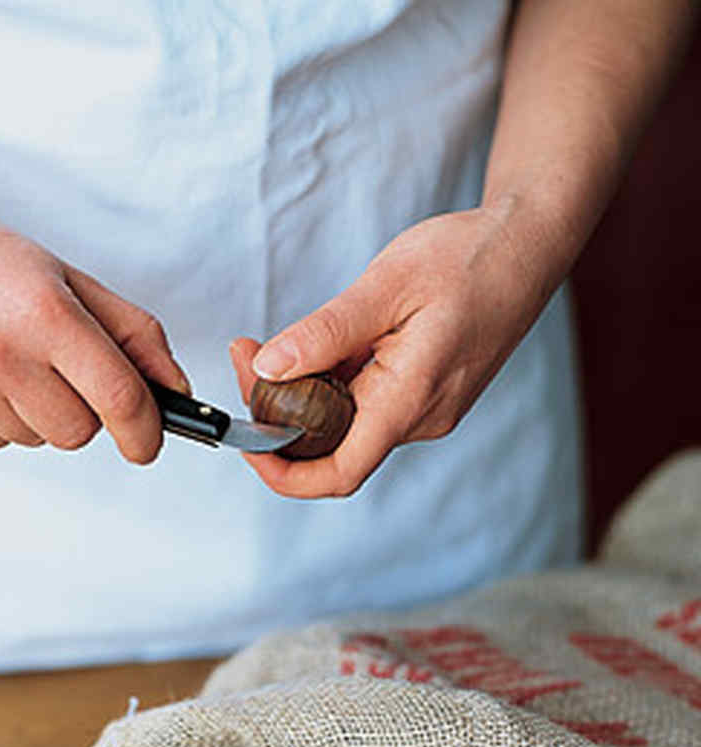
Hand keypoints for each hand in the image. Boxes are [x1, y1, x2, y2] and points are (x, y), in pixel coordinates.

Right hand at [0, 197, 188, 457]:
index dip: (146, 432)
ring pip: (38, 441)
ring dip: (38, 414)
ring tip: (10, 361)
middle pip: (79, 432)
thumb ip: (135, 335)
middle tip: (58, 369)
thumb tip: (175, 393)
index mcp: (46, 314)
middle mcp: (0, 351)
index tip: (148, 444)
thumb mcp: (73, 282)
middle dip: (84, 412)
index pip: (118, 398)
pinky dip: (1, 418)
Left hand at [230, 206, 552, 497]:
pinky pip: (364, 407)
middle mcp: (420, 418)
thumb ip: (326, 332)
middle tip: (248, 352)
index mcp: (411, 399)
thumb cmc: (470, 257)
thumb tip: (269, 367)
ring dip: (301, 397)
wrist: (528, 246)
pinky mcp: (422, 396)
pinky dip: (330, 386)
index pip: (337, 473)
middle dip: (278, 414)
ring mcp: (423, 411)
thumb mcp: (388, 284)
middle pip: (330, 448)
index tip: (245, 437)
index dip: (281, 471)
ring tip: (276, 343)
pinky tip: (322, 347)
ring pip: (344, 427)